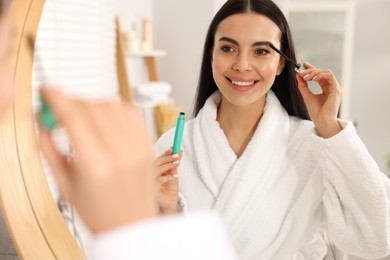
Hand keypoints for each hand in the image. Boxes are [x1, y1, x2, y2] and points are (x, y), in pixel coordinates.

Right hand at [39, 87, 155, 233]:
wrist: (130, 224)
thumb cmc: (100, 211)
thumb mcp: (65, 185)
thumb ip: (50, 151)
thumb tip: (42, 124)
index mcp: (96, 166)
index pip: (75, 118)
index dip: (58, 100)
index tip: (48, 91)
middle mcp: (121, 153)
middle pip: (94, 108)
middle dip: (73, 103)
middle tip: (63, 110)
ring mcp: (138, 147)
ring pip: (114, 105)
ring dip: (94, 104)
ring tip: (85, 118)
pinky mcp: (148, 144)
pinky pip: (132, 113)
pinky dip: (115, 108)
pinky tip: (106, 119)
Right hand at [154, 148, 181, 213]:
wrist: (169, 203)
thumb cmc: (169, 189)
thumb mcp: (174, 174)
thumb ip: (175, 163)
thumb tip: (180, 151)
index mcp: (154, 170)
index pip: (158, 159)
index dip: (165, 153)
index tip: (173, 149)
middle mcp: (150, 175)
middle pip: (155, 163)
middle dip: (166, 158)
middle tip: (176, 156)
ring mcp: (149, 183)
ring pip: (155, 170)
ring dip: (167, 165)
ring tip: (176, 164)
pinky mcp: (151, 191)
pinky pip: (157, 181)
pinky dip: (166, 177)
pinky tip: (174, 176)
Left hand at [296, 62, 342, 137]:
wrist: (321, 121)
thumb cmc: (316, 112)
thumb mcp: (307, 95)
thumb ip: (303, 85)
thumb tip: (299, 75)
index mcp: (327, 89)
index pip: (320, 75)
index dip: (312, 68)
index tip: (304, 65)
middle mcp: (332, 87)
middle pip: (323, 72)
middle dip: (311, 70)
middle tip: (301, 72)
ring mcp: (335, 88)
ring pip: (326, 72)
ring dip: (314, 72)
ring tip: (306, 77)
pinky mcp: (336, 89)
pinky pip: (329, 76)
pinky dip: (320, 75)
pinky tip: (313, 79)